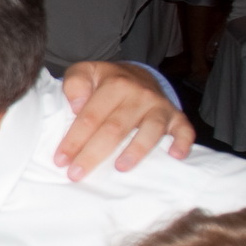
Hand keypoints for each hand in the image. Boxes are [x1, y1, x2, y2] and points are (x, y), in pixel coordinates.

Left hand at [55, 61, 193, 179]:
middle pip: (115, 128)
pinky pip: (185, 130)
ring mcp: (160, 107)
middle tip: (77, 174)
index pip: (90, 116)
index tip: (60, 160)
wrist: (139, 74)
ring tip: (121, 168)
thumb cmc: (105, 81)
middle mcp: (139, 95)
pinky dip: (182, 143)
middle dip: (94, 154)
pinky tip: (175, 156)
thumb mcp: (85, 72)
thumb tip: (76, 105)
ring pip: (150, 131)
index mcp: (114, 84)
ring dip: (137, 151)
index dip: (74, 140)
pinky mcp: (177, 117)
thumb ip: (74, 84)